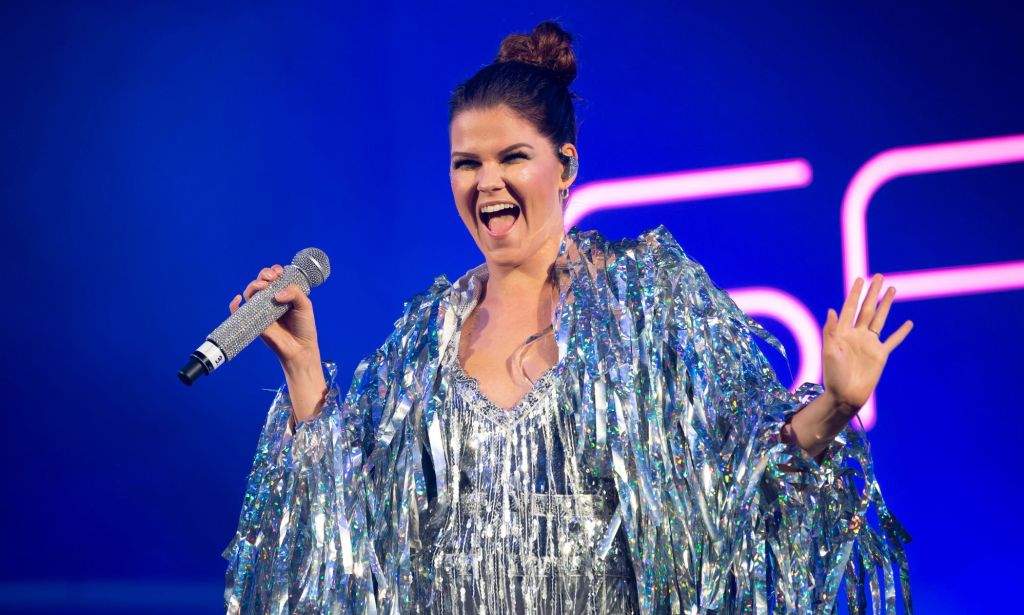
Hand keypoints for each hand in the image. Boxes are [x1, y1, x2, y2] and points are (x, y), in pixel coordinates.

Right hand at [229, 264, 321, 370]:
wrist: (300, 347)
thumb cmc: (304, 327)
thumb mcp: (305, 305)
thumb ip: (294, 293)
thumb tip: (276, 294)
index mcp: (284, 293)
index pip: (275, 277)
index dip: (274, 270)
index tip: (279, 272)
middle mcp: (271, 300)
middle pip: (261, 281)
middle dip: (264, 274)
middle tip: (272, 278)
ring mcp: (262, 310)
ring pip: (250, 292)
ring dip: (253, 285)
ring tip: (263, 286)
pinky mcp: (254, 321)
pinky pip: (239, 312)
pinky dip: (234, 305)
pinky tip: (238, 298)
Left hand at [821, 273, 913, 413]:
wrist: (845, 395)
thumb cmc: (833, 375)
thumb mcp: (828, 351)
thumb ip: (830, 330)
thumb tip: (832, 310)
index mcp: (843, 332)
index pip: (850, 308)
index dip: (855, 293)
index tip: (860, 279)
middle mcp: (857, 334)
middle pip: (867, 308)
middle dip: (873, 293)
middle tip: (879, 276)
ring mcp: (870, 343)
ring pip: (880, 319)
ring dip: (886, 304)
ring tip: (892, 289)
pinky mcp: (880, 354)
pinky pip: (893, 340)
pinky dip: (901, 332)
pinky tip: (908, 322)